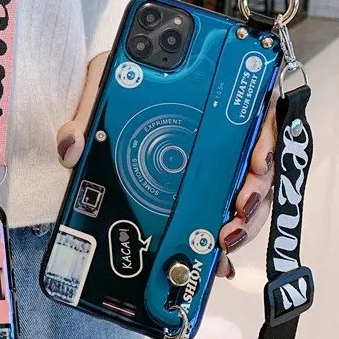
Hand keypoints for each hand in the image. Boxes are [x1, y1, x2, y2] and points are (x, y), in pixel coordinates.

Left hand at [56, 52, 276, 280]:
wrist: (104, 96)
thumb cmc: (115, 80)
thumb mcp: (102, 81)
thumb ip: (86, 110)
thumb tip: (73, 148)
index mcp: (206, 93)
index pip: (255, 110)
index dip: (265, 137)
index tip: (256, 162)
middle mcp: (218, 128)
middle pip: (258, 159)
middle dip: (257, 191)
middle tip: (239, 211)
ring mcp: (212, 160)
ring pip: (247, 191)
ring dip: (245, 218)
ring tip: (225, 239)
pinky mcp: (199, 187)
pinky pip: (221, 211)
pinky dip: (223, 235)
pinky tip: (217, 258)